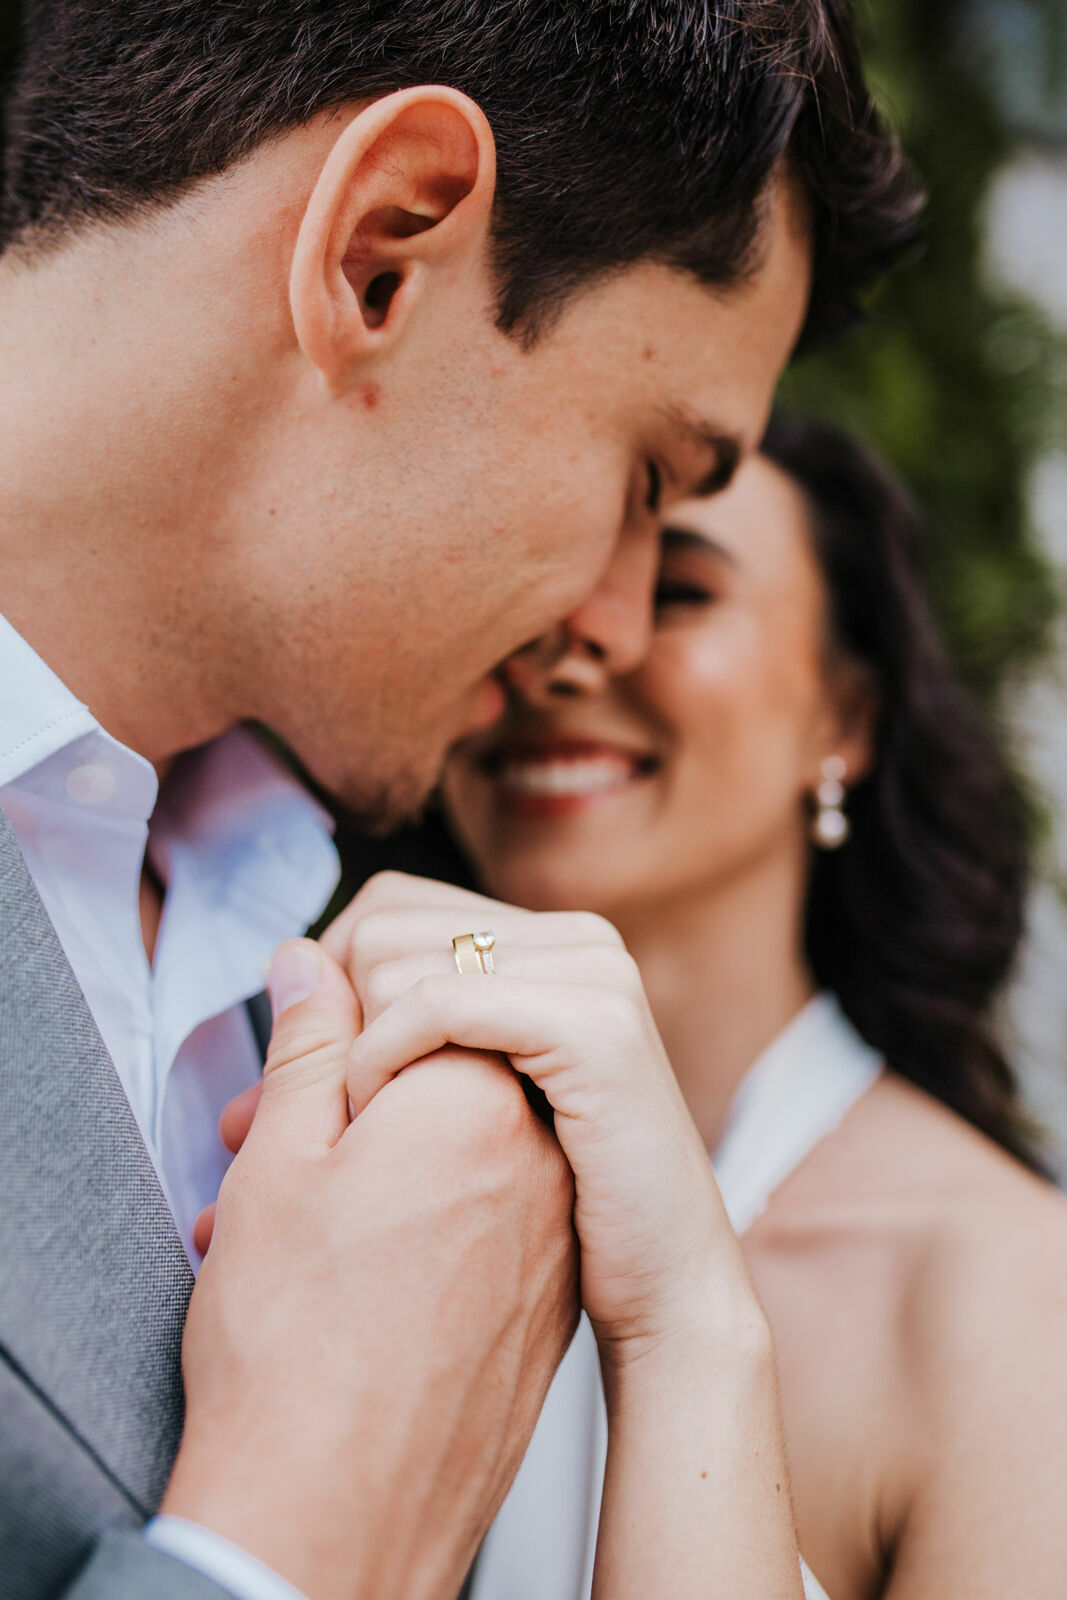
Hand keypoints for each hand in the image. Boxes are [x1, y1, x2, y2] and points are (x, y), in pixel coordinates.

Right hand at [166, 937, 577, 1599]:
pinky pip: (486, 1202)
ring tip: (302, 1200)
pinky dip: (421, 1201)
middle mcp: (534, 1151)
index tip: (291, 1074)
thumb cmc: (292, 1345)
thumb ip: (306, 1040)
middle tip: (274, 1133)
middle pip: (447, 1055)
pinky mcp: (543, 1286)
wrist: (339, 1520)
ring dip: (382, 1142)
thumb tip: (315, 957)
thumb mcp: (278, 1161)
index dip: (340, 1020)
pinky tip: (355, 1248)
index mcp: (476, 1096)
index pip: (419, 990)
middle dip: (359, 1076)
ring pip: (461, 1134)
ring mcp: (546, 1223)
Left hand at [324, 874, 753, 1369]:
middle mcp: (577, 940)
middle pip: (381, 924)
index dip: (327, 987)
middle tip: (311, 1117)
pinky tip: (374, 1119)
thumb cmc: (555, 1218)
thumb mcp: (461, 1102)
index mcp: (549, 946)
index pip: (388, 907)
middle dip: (326, 1020)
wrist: (668, 1295)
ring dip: (348, 1050)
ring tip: (352, 1134)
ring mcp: (593, 975)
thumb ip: (388, 1023)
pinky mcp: (594, 1027)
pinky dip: (382, 1058)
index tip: (308, 1079)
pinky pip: (437, 1003)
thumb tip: (285, 962)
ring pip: (394, 959)